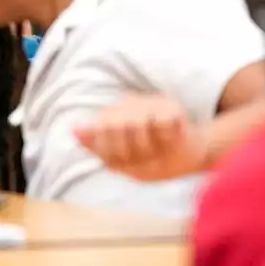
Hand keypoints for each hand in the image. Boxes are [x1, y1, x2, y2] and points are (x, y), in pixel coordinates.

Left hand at [73, 94, 206, 180]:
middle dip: (127, 150)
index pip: (98, 130)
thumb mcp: (120, 160)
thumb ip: (96, 145)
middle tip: (142, 158)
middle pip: (114, 125)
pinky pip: (162, 123)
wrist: (191, 157)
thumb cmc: (152, 159)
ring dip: (147, 146)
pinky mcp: (172, 107)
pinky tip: (170, 142)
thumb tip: (74, 129)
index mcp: (111, 115)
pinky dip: (165, 138)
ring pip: (135, 123)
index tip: (121, 162)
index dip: (109, 152)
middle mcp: (127, 104)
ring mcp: (149, 103)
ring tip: (156, 151)